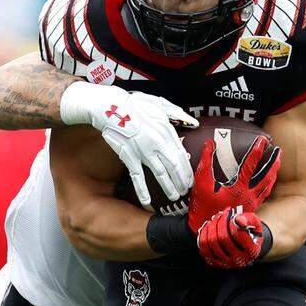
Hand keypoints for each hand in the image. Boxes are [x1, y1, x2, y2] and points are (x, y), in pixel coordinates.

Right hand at [60, 82, 197, 206]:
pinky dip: (142, 190)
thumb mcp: (160, 103)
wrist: (111, 107)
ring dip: (168, 187)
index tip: (191, 178)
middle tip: (186, 191)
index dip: (187, 169)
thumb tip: (194, 122)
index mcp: (166, 131)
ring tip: (175, 196)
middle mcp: (157, 144)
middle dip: (181, 181)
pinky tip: (147, 202)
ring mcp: (143, 152)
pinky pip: (137, 177)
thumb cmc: (135, 104)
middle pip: (174, 167)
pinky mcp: (129, 157)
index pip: (181, 155)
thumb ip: (178, 113)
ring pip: (160, 174)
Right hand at [187, 136, 280, 231]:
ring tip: (278, 163)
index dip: (257, 150)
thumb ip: (206, 162)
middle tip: (279, 151)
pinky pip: (263, 195)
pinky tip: (269, 182)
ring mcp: (251, 203)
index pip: (250, 164)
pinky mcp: (250, 209)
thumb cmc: (203, 209)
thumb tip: (210, 143)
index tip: (263, 139)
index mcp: (238, 187)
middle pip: (266, 176)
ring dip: (273, 173)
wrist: (207, 232)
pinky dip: (268, 186)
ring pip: (267, 186)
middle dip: (273, 162)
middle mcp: (248, 195)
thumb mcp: (201, 184)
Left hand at [197, 208, 270, 268]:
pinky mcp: (215, 262)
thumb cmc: (250, 232)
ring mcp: (225, 263)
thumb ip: (248, 219)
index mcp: (251, 251)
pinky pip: (204, 248)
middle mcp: (238, 260)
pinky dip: (204, 235)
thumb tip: (238, 219)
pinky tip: (208, 227)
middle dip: (220, 222)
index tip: (232, 215)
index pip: (238, 234)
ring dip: (211, 227)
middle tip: (221, 214)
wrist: (245, 246)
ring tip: (215, 219)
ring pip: (212, 242)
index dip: (232, 222)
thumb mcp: (255, 224)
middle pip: (223, 238)